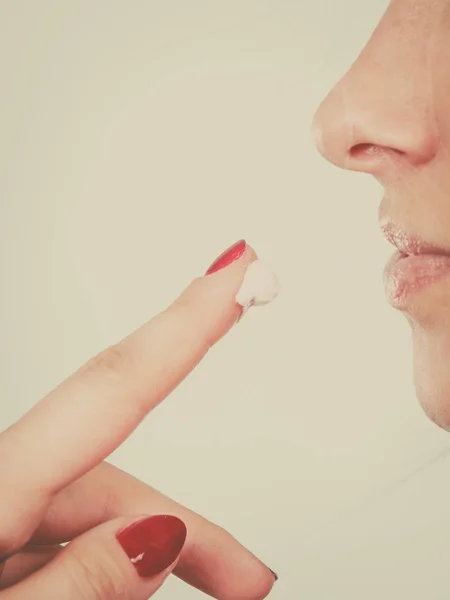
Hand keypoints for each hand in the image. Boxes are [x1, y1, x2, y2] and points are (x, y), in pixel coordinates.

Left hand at [0, 240, 278, 598]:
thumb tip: (157, 534)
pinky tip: (135, 590)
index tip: (234, 268)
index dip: (185, 322)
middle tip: (252, 574)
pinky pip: (66, 541)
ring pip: (97, 516)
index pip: (109, 389)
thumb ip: (74, 585)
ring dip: (162, 554)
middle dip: (194, 526)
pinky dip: (109, 565)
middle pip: (114, 477)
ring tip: (220, 590)